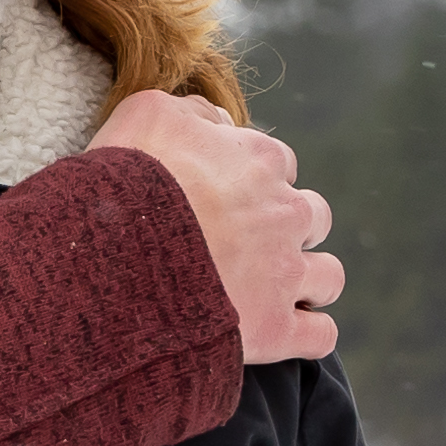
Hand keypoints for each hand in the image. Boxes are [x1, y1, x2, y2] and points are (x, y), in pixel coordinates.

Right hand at [91, 91, 338, 360]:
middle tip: (246, 246)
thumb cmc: (127, 183)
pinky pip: (320, 334)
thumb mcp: (148, 114)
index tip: (222, 199)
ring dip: (310, 281)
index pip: (278, 165)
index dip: (252, 182)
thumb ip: (193, 111)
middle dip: (289, 229)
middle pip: (312, 217)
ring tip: (273, 291)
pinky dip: (309, 333)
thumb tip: (219, 120)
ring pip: (329, 276)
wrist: (116, 257)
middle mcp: (286, 214)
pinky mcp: (276, 329)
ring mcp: (285, 274)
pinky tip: (286, 333)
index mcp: (261, 161)